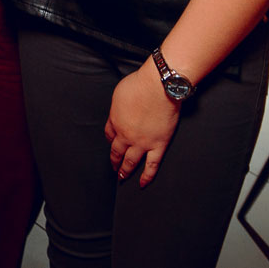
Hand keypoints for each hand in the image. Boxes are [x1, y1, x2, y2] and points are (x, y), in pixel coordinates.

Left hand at [104, 59, 179, 187]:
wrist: (158, 87)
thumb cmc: (139, 85)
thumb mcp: (118, 94)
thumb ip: (117, 108)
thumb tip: (118, 113)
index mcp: (116, 121)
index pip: (109, 135)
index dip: (110, 140)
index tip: (112, 143)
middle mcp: (126, 135)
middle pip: (117, 151)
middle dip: (114, 160)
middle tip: (113, 167)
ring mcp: (142, 143)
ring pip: (131, 162)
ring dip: (125, 171)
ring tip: (122, 177)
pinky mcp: (159, 145)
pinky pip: (152, 165)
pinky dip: (147, 176)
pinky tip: (142, 183)